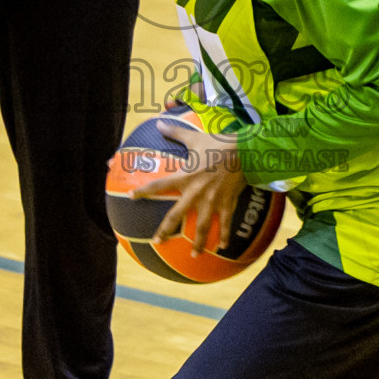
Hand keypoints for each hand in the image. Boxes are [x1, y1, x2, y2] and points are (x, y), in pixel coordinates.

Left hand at [131, 119, 247, 255]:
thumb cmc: (218, 143)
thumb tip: (159, 123)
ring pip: (202, 227)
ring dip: (198, 243)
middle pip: (176, 216)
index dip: (144, 191)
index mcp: (185, 177)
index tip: (132, 197)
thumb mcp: (195, 137)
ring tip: (194, 255)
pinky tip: (223, 247)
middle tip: (157, 242)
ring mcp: (212, 201)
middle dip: (165, 230)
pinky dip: (224, 235)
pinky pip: (225, 223)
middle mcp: (196, 192)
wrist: (245, 151)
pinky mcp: (227, 203)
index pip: (159, 185)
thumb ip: (175, 132)